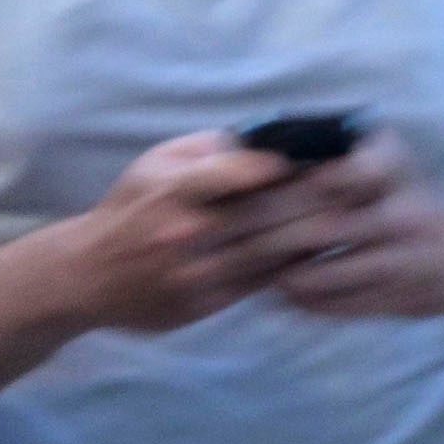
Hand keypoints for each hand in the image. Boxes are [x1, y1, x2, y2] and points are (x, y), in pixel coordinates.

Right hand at [61, 129, 362, 338]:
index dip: (279, 164)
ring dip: (313, 236)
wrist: (86, 276)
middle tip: (357, 186)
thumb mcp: (153, 164)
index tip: (319, 154)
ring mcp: (195, 272)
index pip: (231, 172)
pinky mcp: (204, 304)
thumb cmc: (128, 209)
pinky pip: (258, 284)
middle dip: (312, 198)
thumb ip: (204, 150)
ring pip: (267, 252)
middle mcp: (185, 232)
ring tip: (354, 219)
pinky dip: (292, 268)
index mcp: (172, 190)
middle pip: (261, 214)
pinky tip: (321, 255)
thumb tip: (260, 139)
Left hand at [241, 140, 443, 325]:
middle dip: (252, 232)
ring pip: (316, 270)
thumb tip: (244, 147)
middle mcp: (399, 211)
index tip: (226, 191)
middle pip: (310, 225)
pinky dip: (293, 298)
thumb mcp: (380, 158)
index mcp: (389, 165)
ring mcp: (397, 260)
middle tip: (207, 235)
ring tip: (225, 266)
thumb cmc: (405, 197)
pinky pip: (330, 302)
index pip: (323, 173)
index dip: (270, 185)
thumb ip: (325, 152)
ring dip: (266, 270)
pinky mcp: (391, 299)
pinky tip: (266, 290)